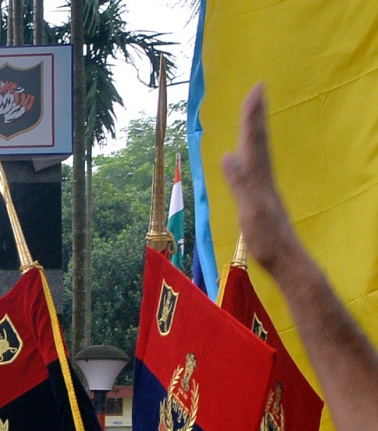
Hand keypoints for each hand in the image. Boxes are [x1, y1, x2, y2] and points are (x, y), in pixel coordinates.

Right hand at [221, 83, 297, 273]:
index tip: (255, 89)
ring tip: (253, 116)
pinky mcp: (261, 199)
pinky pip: (254, 167)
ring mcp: (263, 188)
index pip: (253, 141)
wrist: (285, 259)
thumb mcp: (250, 212)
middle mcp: (263, 179)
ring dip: (254, 131)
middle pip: (258, 141)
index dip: (252, 116)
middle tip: (257, 91)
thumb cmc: (267, 239)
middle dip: (255, 115)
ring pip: (258, 152)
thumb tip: (227, 155)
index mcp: (258, 179)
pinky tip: (244, 157)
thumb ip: (240, 184)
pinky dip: (249, 155)